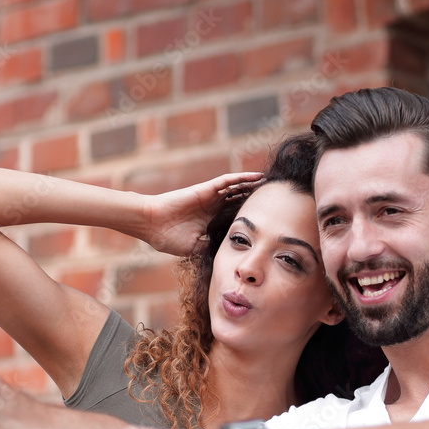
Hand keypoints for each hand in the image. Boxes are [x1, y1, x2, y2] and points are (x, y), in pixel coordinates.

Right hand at [142, 172, 263, 254]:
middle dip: (256, 200)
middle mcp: (214, 207)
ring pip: (238, 188)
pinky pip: (228, 180)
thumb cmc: (169, 238)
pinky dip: (243, 177)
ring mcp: (211, 197)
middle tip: (277, 201)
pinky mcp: (206, 189)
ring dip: (254, 186)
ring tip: (272, 184)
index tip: (269, 222)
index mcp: (211, 222)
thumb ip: (213, 246)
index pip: (236, 218)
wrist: (152, 225)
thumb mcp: (196, 247)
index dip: (251, 218)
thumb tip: (231, 252)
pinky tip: (257, 176)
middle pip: (240, 200)